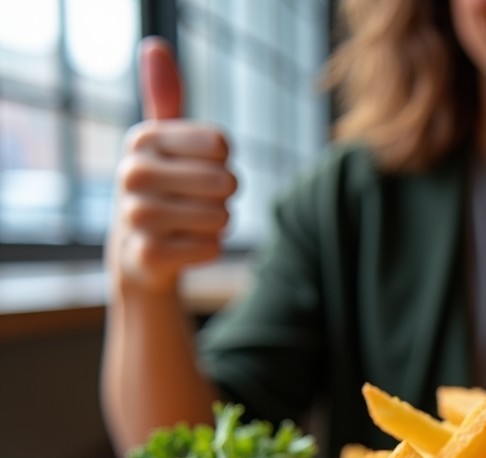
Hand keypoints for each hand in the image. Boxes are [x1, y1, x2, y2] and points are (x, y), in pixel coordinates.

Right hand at [107, 37, 236, 292]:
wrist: (139, 253)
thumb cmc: (163, 188)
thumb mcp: (163, 142)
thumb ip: (166, 98)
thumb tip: (154, 46)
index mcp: (143, 139)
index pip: (220, 145)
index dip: (224, 162)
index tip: (200, 168)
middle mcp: (133, 173)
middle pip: (224, 183)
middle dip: (225, 197)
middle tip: (200, 201)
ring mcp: (136, 217)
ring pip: (220, 218)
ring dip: (220, 223)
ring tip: (193, 222)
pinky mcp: (148, 255)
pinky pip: (211, 248)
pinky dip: (211, 248)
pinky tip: (188, 245)